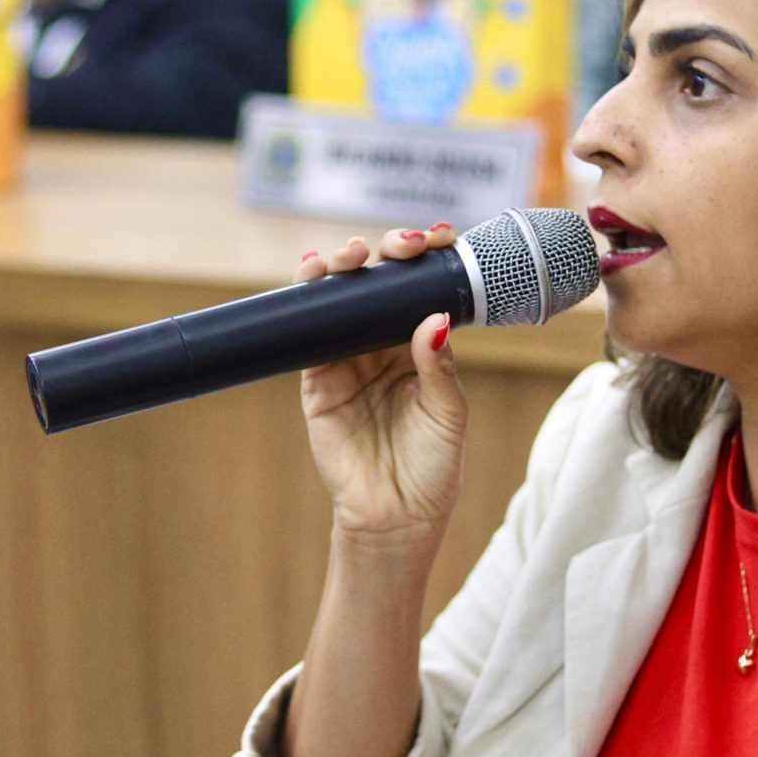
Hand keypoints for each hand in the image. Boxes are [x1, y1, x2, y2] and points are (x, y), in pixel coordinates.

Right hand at [296, 226, 466, 547]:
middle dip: (388, 255)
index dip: (427, 262)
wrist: (396, 517)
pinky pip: (309, 332)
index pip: (422, 291)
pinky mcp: (317, 380)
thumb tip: (435, 316)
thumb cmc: (432, 468)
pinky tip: (314, 272)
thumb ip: (438, 366)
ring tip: (352, 254)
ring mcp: (348, 360)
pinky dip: (308, 298)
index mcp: (422, 348)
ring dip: (345, 266)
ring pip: (342, 300)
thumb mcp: (448, 414)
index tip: (441, 239)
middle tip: (401, 246)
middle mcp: (384, 347)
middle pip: (381, 286)